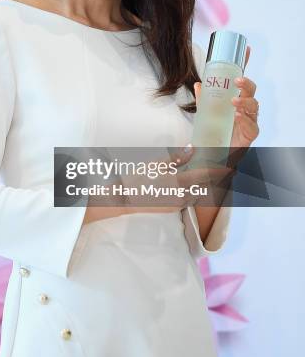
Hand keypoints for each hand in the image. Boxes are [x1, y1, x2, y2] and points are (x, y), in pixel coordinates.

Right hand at [118, 146, 232, 210]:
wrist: (125, 200)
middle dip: (216, 178)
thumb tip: (192, 148)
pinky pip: (191, 199)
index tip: (232, 166)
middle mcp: (183, 196)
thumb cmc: (138, 179)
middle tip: (225, 168)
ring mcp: (179, 204)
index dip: (220, 172)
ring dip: (207, 185)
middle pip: (206, 187)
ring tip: (211, 175)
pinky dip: (197, 191)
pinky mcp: (175, 208)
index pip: (206, 176)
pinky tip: (194, 185)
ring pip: (200, 194)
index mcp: (179, 182)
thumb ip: (176, 158)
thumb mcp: (155, 164)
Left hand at [193, 45, 259, 149]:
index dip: (244, 64)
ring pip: (254, 105)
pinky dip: (245, 119)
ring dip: (244, 101)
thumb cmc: (214, 129)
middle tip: (237, 81)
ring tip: (233, 102)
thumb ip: (204, 99)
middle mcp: (244, 106)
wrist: (214, 153)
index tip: (246, 49)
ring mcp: (248, 119)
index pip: (241, 79)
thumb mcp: (205, 112)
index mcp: (235, 97)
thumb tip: (199, 84)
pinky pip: (252, 125)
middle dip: (246, 83)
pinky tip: (237, 116)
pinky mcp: (250, 133)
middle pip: (251, 90)